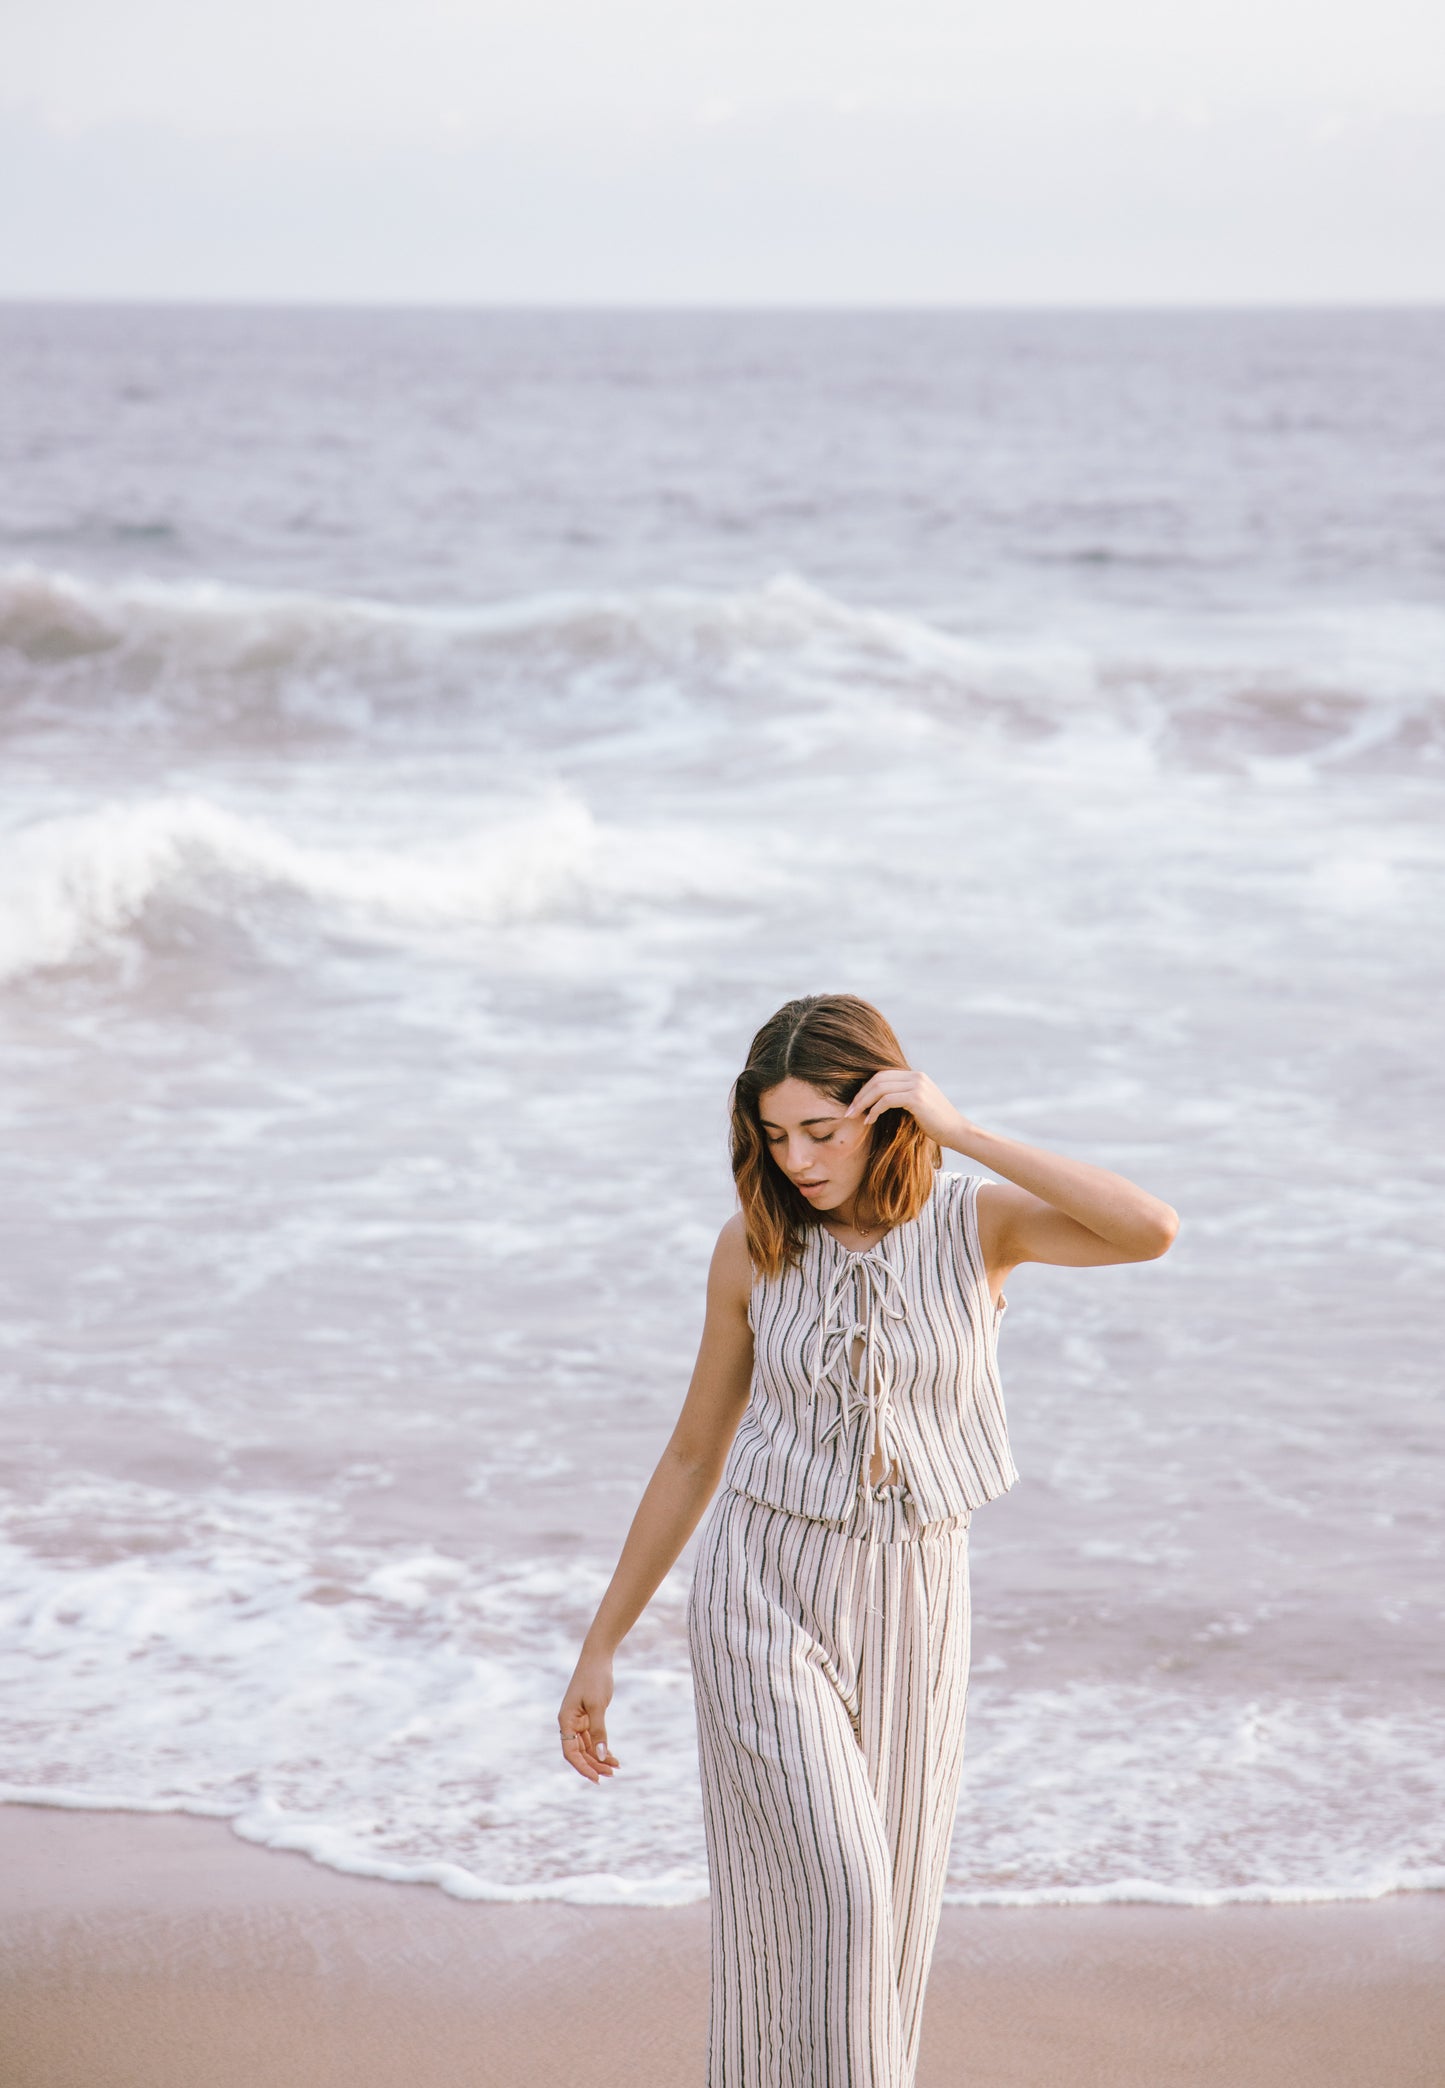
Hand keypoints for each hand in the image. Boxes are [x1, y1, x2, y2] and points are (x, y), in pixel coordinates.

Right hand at [558, 1652, 619, 1782]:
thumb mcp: (598, 1706)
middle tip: (612, 1774)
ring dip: (599, 1758)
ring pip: (586, 1746)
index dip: (582, 1767)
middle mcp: (569, 1723)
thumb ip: (598, 1731)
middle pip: (579, 1752)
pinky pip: (592, 1738)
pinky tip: (612, 1756)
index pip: (570, 1752)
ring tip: (616, 1768)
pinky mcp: (587, 1717)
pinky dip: (601, 1747)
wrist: (598, 1657)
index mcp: (566, 1720)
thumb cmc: (595, 1678)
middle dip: (594, 1764)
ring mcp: (578, 1720)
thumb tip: (600, 1755)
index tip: (596, 1778)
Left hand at [844, 1068, 967, 1150]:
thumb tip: (877, 1102)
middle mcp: (916, 1076)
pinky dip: (874, 1110)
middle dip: (860, 1095)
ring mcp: (917, 1085)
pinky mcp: (916, 1098)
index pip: (882, 1075)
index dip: (865, 1088)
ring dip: (863, 1103)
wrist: (958, 1132)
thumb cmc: (936, 1125)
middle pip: (878, 1078)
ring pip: (879, 1088)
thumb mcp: (917, 1106)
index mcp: (915, 1076)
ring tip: (854, 1116)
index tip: (854, 1104)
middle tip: (848, 1111)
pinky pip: (887, 1100)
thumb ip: (902, 1098)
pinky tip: (869, 1121)